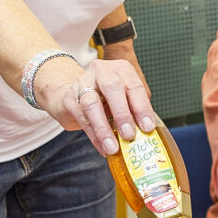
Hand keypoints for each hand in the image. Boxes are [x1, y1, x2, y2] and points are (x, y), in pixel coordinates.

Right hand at [36, 55, 157, 156]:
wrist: (74, 93)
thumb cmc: (105, 97)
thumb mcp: (124, 98)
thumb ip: (134, 111)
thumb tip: (146, 134)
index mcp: (121, 70)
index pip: (134, 86)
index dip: (142, 107)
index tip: (147, 127)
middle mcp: (102, 71)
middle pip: (112, 88)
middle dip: (122, 114)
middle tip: (129, 135)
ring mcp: (83, 83)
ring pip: (92, 104)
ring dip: (104, 128)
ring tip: (112, 147)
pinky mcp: (70, 98)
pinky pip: (82, 118)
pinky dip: (94, 136)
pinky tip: (103, 148)